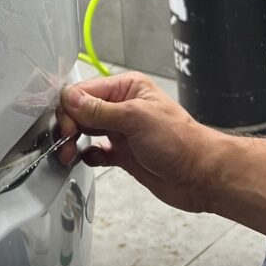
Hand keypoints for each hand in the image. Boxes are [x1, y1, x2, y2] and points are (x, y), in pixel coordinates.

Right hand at [55, 72, 223, 212]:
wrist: (201, 176)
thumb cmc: (181, 142)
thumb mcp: (136, 119)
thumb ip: (100, 110)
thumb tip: (71, 100)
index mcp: (127, 89)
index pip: (85, 92)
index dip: (70, 108)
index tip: (65, 126)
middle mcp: (121, 107)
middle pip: (80, 111)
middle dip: (68, 125)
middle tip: (65, 142)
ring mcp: (121, 131)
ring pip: (85, 130)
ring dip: (73, 141)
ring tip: (68, 153)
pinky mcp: (122, 154)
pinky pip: (95, 151)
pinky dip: (87, 155)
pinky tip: (87, 159)